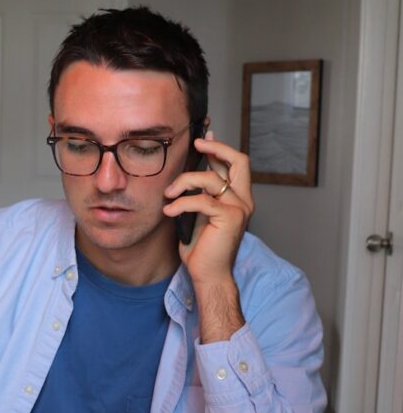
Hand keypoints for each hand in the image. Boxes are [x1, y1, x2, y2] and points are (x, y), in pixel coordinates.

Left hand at [163, 132, 253, 287]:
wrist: (209, 274)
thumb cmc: (202, 248)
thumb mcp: (199, 214)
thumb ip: (199, 195)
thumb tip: (184, 176)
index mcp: (238, 198)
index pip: (235, 164)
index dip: (219, 148)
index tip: (202, 138)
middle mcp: (243, 200)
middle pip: (239, 161)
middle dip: (216, 147)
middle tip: (196, 144)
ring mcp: (239, 208)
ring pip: (212, 178)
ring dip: (184, 181)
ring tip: (169, 193)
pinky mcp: (229, 218)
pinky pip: (201, 200)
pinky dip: (181, 203)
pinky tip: (169, 211)